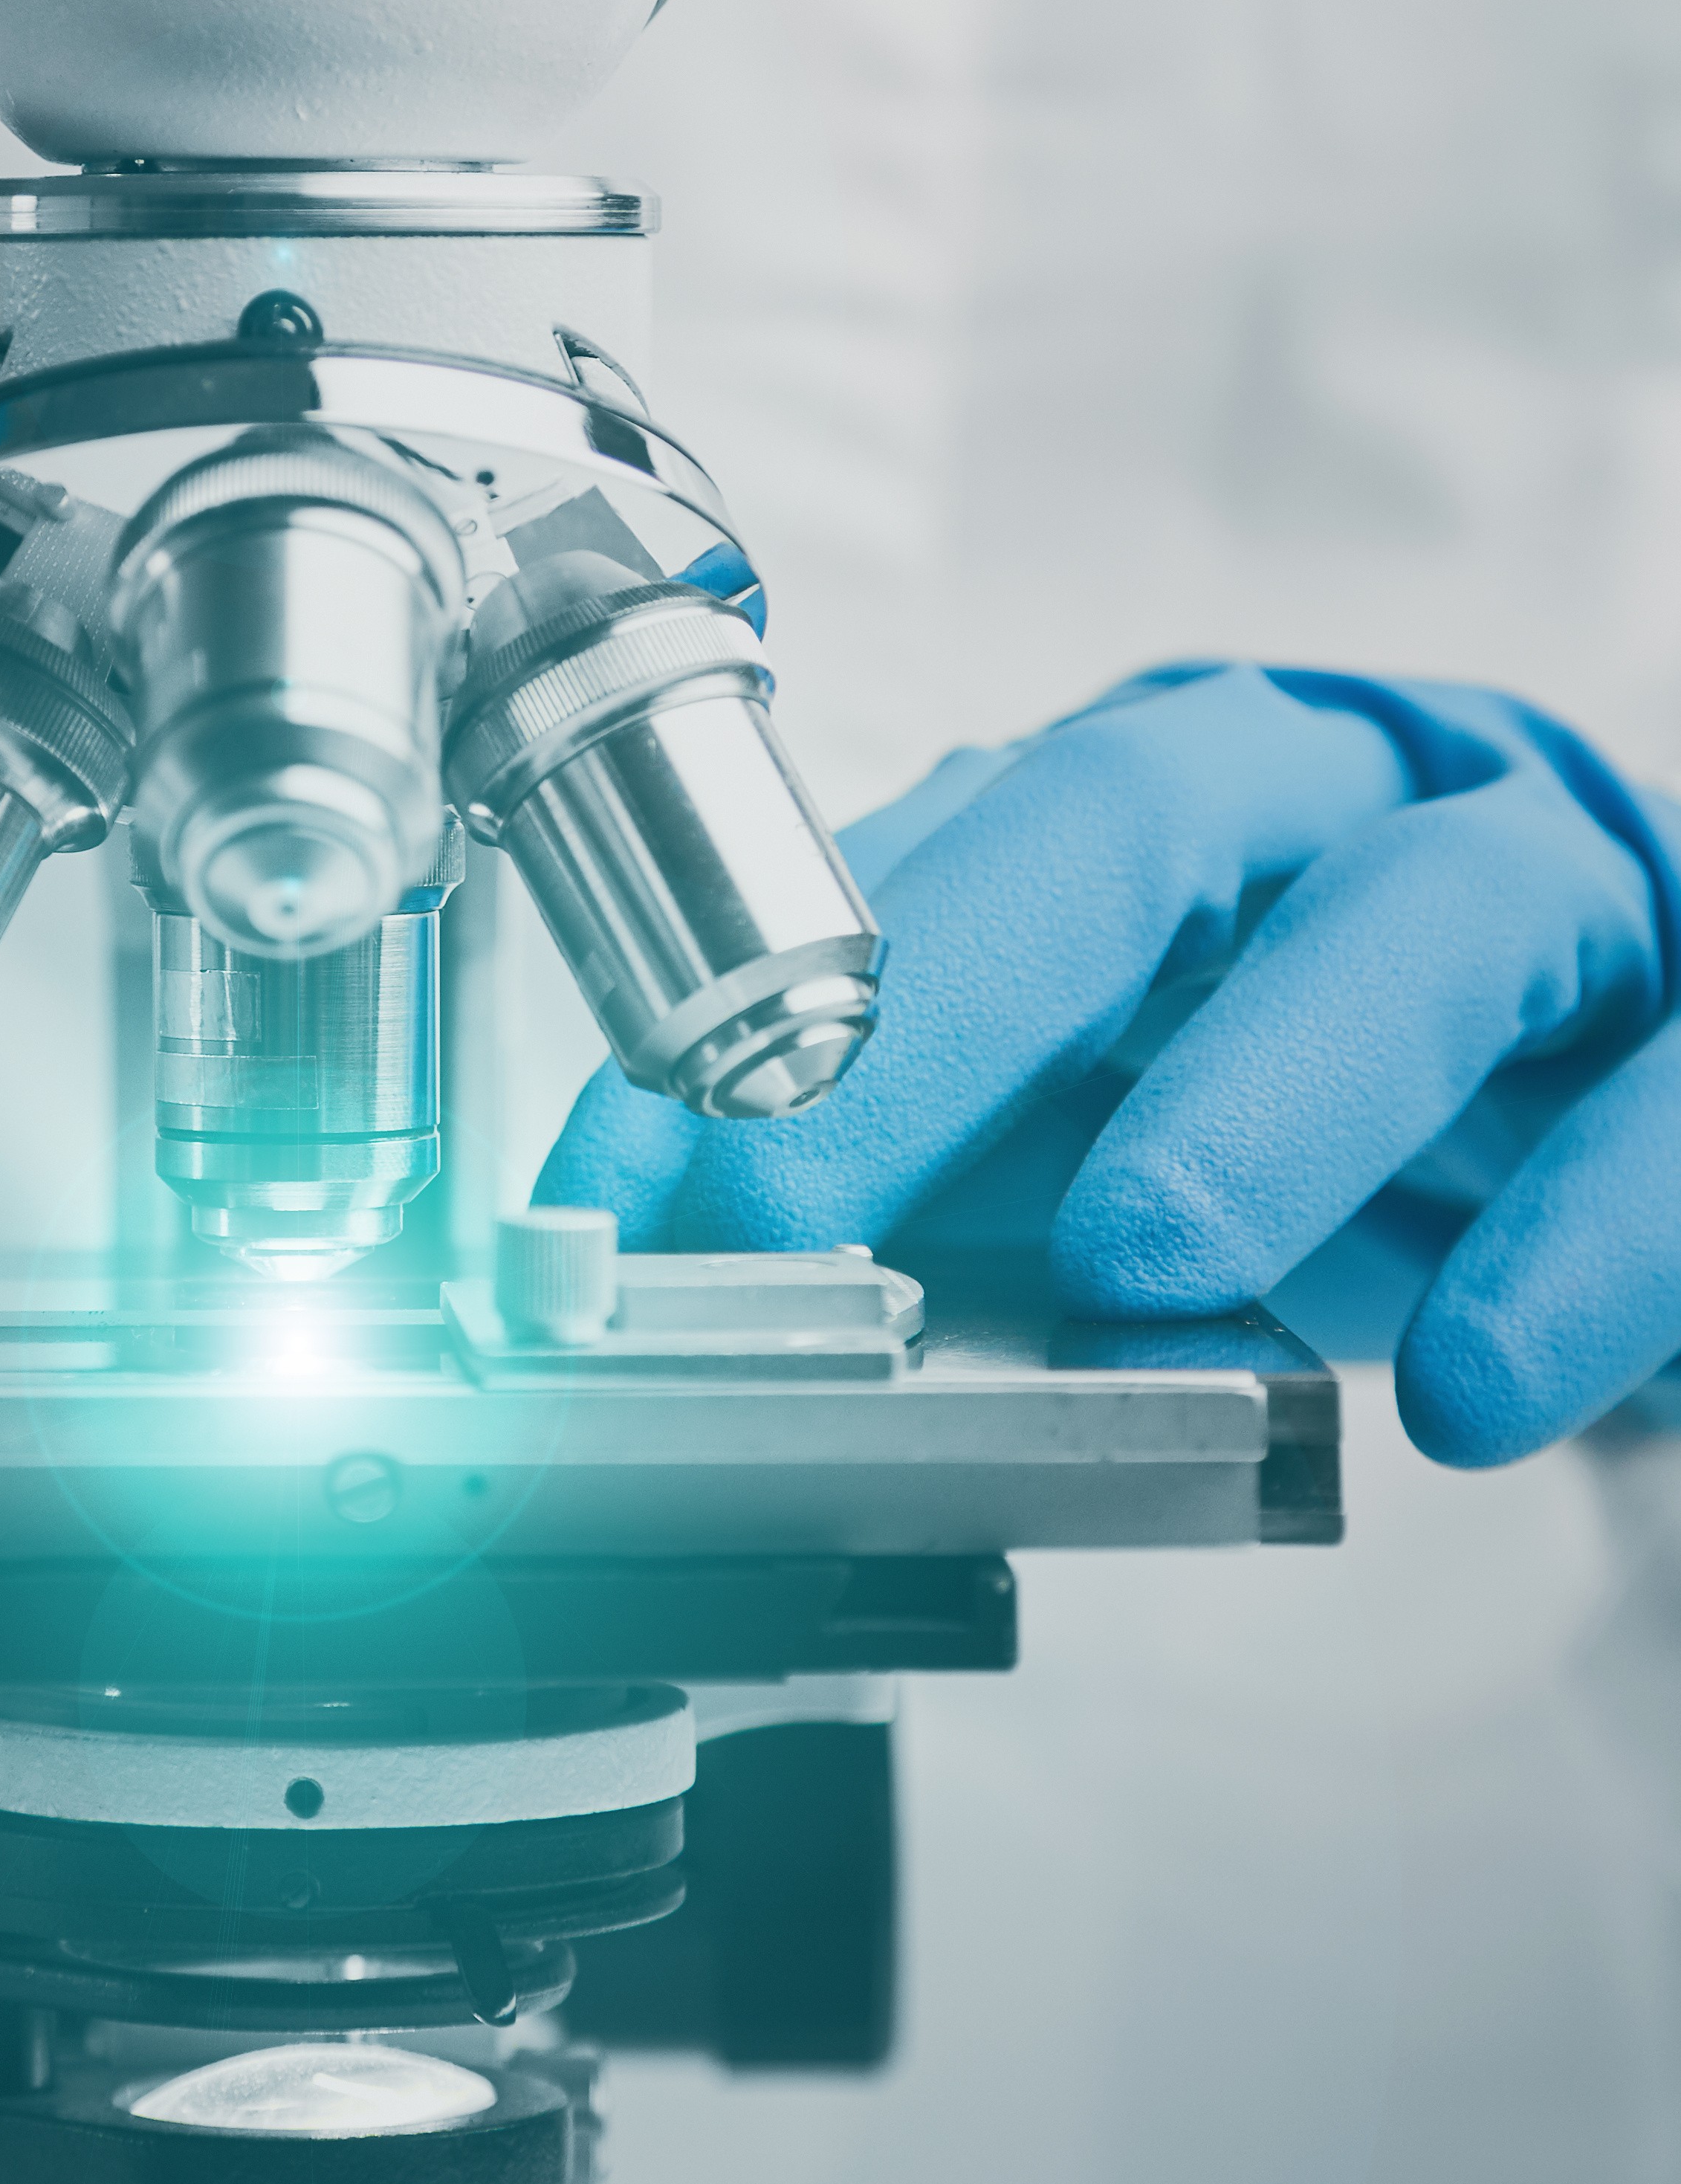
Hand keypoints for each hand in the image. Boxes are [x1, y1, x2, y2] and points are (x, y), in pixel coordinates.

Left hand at [539, 665, 1680, 1464]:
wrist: (1655, 1114)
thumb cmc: (1360, 1110)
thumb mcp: (1127, 1129)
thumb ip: (956, 1196)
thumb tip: (719, 1312)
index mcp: (1150, 804)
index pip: (912, 869)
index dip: (749, 1029)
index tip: (608, 1205)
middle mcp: (1332, 795)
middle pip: (1136, 822)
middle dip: (945, 1010)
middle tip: (797, 1210)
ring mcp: (1550, 884)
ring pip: (1429, 916)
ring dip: (1265, 1096)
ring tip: (1142, 1273)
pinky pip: (1664, 1108)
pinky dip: (1571, 1248)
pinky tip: (1473, 1388)